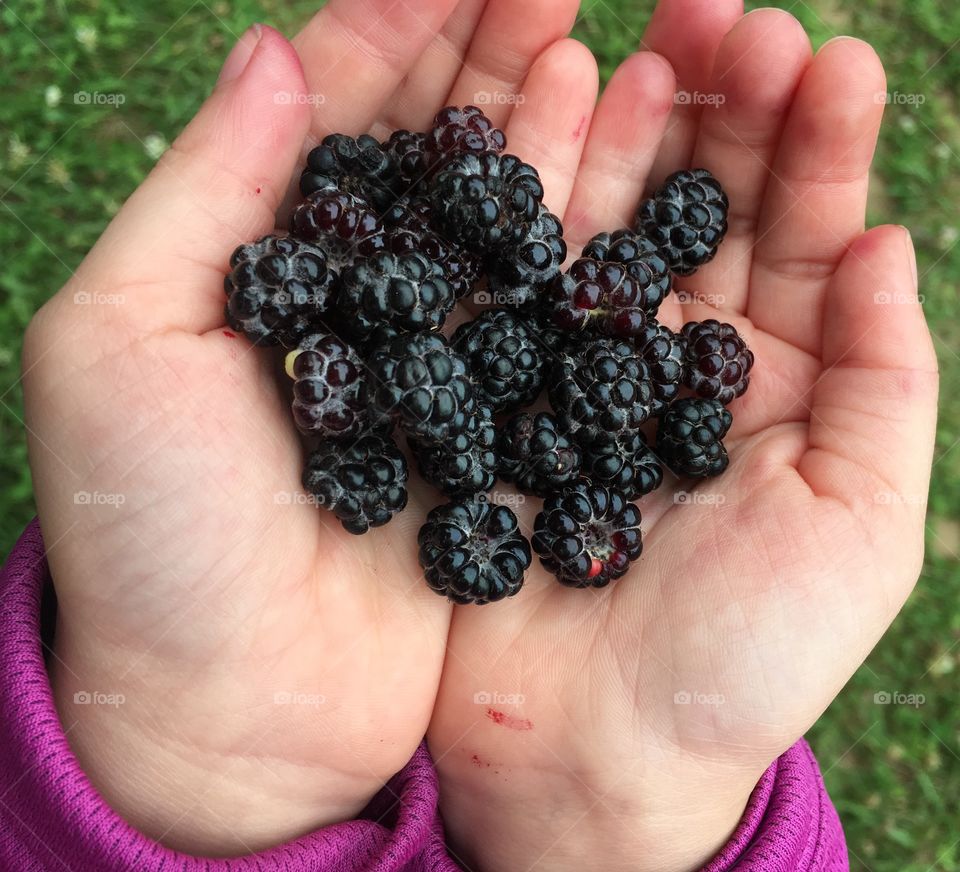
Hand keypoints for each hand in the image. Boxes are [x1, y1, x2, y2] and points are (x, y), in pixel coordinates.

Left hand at [20, 0, 581, 853]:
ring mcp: (437, 362)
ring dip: (556, 137)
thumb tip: (273, 47)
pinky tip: (626, 184)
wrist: (229, 698)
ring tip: (616, 59)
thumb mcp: (123, 337)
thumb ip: (206, 188)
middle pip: (437, 153)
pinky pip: (548, 318)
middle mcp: (360, 299)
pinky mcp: (497, 432)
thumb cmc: (149, 528)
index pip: (338, 110)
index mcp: (266, 258)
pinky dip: (585, 248)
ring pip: (506, 222)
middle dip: (496, 60)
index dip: (400, 27)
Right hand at [427, 2, 937, 870]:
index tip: (825, 59)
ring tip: (648, 44)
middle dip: (724, 110)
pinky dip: (538, 198)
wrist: (592, 753)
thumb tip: (889, 240)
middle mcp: (674, 362)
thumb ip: (882, 386)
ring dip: (632, 132)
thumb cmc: (738, 664)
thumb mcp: (855, 531)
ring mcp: (578, 368)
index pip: (802, 240)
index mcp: (771, 387)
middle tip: (726, 14)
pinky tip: (554, 117)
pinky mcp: (498, 391)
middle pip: (705, 211)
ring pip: (611, 225)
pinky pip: (522, 279)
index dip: (816, 148)